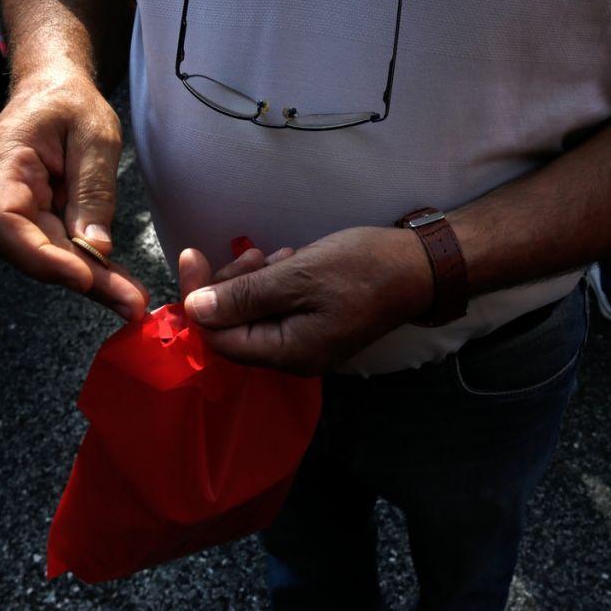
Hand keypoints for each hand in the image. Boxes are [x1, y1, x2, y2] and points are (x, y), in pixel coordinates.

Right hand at [0, 73, 148, 319]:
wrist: (53, 88)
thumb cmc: (70, 103)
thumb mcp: (95, 136)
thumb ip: (93, 190)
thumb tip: (96, 248)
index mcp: (2, 163)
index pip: (3, 222)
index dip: (39, 256)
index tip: (82, 276)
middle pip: (31, 249)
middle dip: (82, 280)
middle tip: (129, 304)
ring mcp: (13, 208)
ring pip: (48, 256)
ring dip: (91, 282)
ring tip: (132, 301)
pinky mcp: (36, 218)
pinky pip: (60, 248)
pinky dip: (91, 268)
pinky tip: (121, 288)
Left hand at [180, 227, 432, 375]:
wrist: (420, 268)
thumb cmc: (363, 269)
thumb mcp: (298, 276)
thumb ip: (244, 296)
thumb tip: (195, 310)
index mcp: (288, 352)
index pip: (219, 338)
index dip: (197, 299)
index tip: (191, 254)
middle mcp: (295, 357)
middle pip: (235, 329)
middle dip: (228, 287)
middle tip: (248, 252)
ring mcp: (307, 344)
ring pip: (255, 316)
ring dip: (252, 281)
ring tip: (271, 253)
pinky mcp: (317, 327)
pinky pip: (278, 310)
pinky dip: (273, 284)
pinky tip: (287, 259)